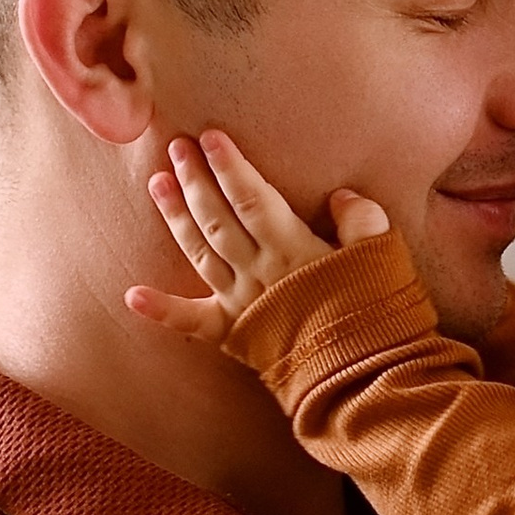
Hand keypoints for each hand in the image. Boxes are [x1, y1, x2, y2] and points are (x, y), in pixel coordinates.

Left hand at [128, 129, 390, 345]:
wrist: (362, 378)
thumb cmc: (376, 316)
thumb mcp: (382, 261)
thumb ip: (363, 222)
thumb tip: (341, 196)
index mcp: (292, 250)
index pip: (251, 198)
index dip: (229, 166)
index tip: (210, 136)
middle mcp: (258, 272)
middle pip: (217, 218)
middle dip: (195, 180)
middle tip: (177, 147)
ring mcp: (241, 303)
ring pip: (199, 252)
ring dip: (176, 217)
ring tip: (158, 183)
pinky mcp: (233, 336)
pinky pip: (191, 322)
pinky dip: (160, 308)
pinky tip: (132, 294)